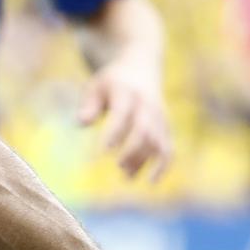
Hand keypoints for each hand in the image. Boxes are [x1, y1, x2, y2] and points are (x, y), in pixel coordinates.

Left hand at [78, 58, 171, 180]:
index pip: (122, 114)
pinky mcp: (166, 128)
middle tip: (117, 165)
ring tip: (126, 177)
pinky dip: (163, 166)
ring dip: (144, 161)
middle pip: (144, 130)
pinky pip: (169, 149)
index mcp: (126, 93)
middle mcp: (147, 105)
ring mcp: (159, 117)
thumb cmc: (111, 82)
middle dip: (132, 150)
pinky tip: (150, 181)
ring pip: (157, 142)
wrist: (141, 68)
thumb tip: (81, 123)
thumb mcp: (96, 86)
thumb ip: (89, 104)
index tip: (103, 151)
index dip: (114, 133)